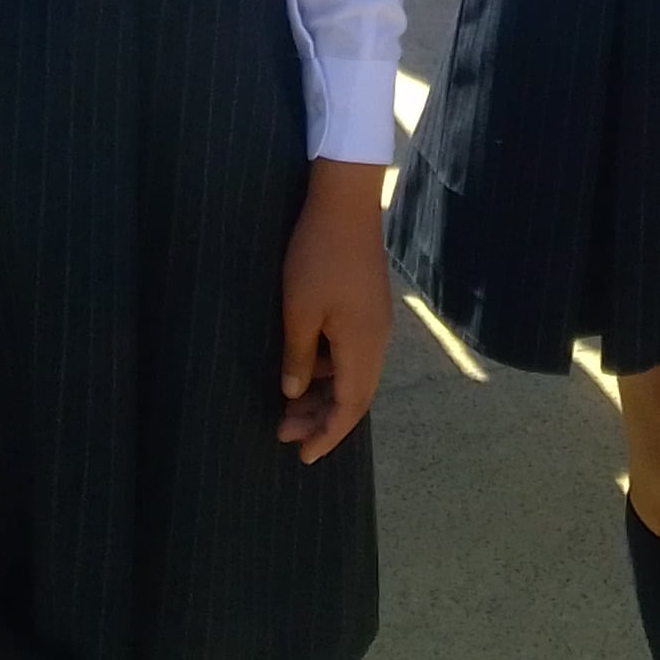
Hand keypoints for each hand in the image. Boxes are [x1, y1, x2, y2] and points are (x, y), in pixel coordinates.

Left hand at [277, 157, 391, 464]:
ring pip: (353, 374)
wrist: (345, 204)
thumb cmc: (317, 257)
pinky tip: (304, 365)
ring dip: (323, 394)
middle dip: (321, 419)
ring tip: (287, 403)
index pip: (350, 407)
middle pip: (355, 395)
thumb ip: (298, 357)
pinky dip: (328, 369)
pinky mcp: (368, 306)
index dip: (327, 435)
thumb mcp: (299, 310)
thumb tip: (294, 393)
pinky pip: (351, 353)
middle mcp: (377, 340)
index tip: (302, 455)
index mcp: (363, 346)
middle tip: (283, 431)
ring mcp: (375, 322)